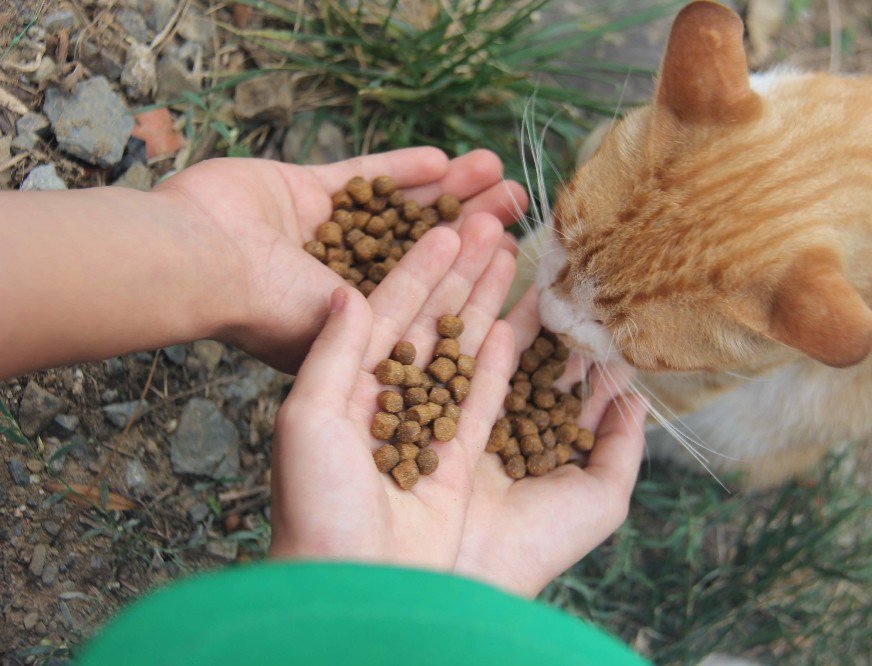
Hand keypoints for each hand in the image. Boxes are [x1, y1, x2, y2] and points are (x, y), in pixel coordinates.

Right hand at [157, 148, 527, 372]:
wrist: (195, 260)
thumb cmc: (266, 313)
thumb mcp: (343, 343)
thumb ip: (392, 339)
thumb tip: (452, 338)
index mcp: (351, 323)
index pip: (428, 299)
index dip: (473, 278)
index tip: (513, 257)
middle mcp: (337, 279)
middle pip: (420, 251)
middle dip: (471, 228)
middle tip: (518, 205)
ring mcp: (318, 234)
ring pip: (398, 211)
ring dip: (446, 192)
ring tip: (495, 171)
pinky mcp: (298, 192)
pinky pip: (360, 176)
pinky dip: (399, 169)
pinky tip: (443, 158)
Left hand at [268, 211, 518, 568]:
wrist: (352, 581)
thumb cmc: (316, 506)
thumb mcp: (309, 420)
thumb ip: (333, 352)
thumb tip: (349, 293)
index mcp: (343, 385)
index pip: (387, 311)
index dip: (419, 269)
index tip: (448, 228)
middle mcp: (383, 402)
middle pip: (429, 323)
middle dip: (459, 276)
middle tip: (490, 227)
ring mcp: (421, 430)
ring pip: (459, 355)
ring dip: (484, 307)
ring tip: (510, 261)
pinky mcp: (454, 462)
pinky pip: (479, 402)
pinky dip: (495, 365)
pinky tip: (512, 327)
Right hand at [453, 288, 648, 596]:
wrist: (471, 566)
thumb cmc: (544, 541)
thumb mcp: (603, 499)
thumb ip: (623, 448)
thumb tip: (640, 400)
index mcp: (557, 454)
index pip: (581, 397)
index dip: (597, 361)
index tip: (613, 318)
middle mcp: (520, 433)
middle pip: (543, 369)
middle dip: (561, 331)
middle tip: (578, 285)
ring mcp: (484, 422)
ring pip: (511, 358)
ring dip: (527, 318)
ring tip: (547, 278)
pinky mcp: (450, 414)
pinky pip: (476, 365)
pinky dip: (494, 333)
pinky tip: (513, 301)